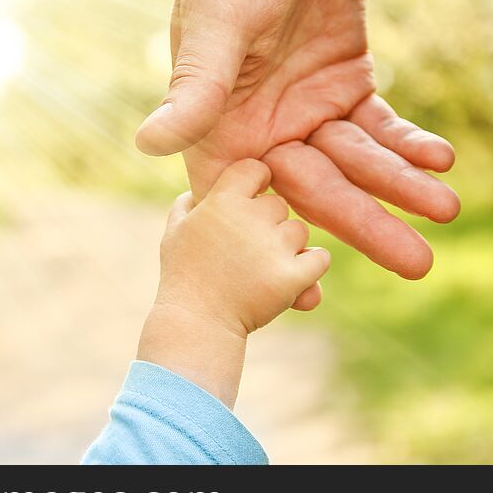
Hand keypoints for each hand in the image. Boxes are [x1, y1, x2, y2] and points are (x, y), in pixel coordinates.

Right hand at [135, 0, 458, 279]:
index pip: (248, 203)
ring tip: (447, 212)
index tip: (310, 298)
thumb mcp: (213, 23)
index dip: (275, 250)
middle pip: (319, 192)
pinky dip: (409, 142)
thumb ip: (195, 87)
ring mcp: (309, 109)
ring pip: (358, 163)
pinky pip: (380, 124)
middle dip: (367, 225)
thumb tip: (148, 144)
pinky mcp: (346, 82)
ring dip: (403, 187)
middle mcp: (266, 130)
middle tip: (418, 265)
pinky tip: (439, 159)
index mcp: (223, 128)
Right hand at [138, 159, 329, 406]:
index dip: (256, 182)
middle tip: (250, 248)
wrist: (196, 323)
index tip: (250, 200)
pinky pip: (320, 259)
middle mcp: (251, 217)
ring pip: (299, 231)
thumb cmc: (182, 277)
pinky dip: (312, 266)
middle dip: (269, 223)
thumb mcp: (173, 234)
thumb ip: (186, 206)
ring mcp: (274, 247)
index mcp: (222, 200)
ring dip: (288, 246)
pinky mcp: (292, 276)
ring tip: (263, 268)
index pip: (256, 169)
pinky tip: (297, 275)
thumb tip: (195, 195)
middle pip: (279, 204)